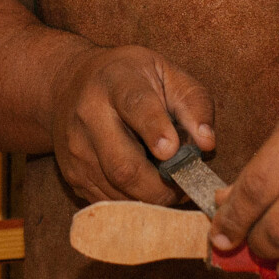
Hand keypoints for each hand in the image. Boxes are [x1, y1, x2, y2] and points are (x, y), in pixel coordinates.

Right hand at [45, 45, 215, 206]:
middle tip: (186, 185)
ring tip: (168, 185)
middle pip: (123, 166)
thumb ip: (194, 104)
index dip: (154, 129)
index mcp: (117, 82)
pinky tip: (146, 188)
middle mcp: (89, 115)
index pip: (136, 106)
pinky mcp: (72, 174)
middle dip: (161, 186)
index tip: (172, 150)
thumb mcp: (168, 75)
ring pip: (117, 190)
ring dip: (151, 198)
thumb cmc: (133, 79)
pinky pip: (107, 201)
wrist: (72, 84)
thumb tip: (206, 143)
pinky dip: (134, 203)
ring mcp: (76, 148)